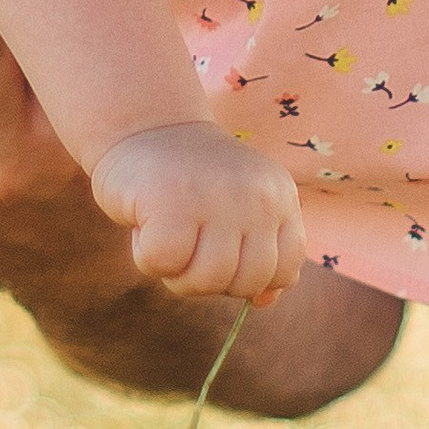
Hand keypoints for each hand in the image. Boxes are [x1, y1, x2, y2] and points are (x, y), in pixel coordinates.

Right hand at [86, 124, 303, 301]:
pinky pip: (163, 265)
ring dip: (175, 272)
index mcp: (280, 197)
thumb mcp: (239, 212)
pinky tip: (147, 223)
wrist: (144, 125)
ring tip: (168, 231)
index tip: (221, 249)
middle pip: (244, 284)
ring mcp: (217, 197)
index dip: (249, 278)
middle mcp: (257, 196)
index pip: (285, 271)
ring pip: (204, 282)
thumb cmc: (190, 182)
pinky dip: (146, 256)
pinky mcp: (172, 201)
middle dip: (210, 278)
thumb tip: (264, 302)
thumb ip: (258, 254)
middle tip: (189, 241)